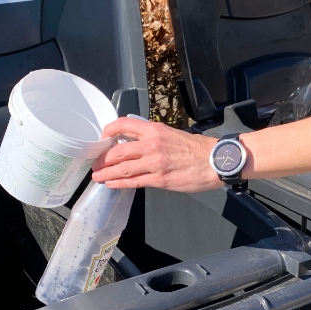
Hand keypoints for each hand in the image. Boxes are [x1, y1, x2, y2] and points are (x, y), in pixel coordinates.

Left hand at [91, 117, 219, 191]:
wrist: (214, 161)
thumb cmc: (197, 149)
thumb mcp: (172, 134)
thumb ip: (153, 138)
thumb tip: (136, 144)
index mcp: (155, 130)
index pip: (124, 124)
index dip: (109, 130)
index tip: (103, 138)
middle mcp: (152, 144)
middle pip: (118, 151)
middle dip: (103, 159)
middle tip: (96, 163)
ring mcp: (155, 163)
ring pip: (123, 168)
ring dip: (107, 173)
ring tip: (98, 176)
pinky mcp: (159, 179)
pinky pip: (134, 182)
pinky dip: (119, 183)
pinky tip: (111, 184)